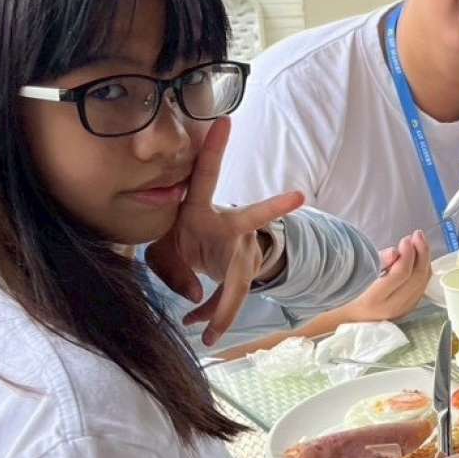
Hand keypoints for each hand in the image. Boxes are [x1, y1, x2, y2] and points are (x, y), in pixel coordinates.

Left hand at [145, 118, 305, 345]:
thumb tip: (195, 300)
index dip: (215, 149)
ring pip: (238, 280)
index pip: (206, 175)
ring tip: (211, 334)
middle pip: (251, 219)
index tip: (225, 121)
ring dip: (223, 309)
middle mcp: (229, 225)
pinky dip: (216, 318)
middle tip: (298, 196)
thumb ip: (170, 269)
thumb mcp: (160, 249)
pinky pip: (231, 299)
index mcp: (200, 208)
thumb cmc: (177, 239)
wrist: (203, 254)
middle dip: (272, 207)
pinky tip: (207, 336)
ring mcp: (240, 249)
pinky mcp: (241, 273)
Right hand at [341, 232, 432, 323]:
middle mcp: (391, 307)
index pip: (401, 274)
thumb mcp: (357, 273)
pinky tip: (419, 257)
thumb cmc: (348, 292)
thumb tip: (396, 252)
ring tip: (419, 241)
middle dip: (421, 252)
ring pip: (423, 282)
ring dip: (424, 259)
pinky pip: (422, 287)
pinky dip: (423, 269)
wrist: (346, 317)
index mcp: (374, 299)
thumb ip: (378, 262)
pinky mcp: (407, 309)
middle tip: (417, 235)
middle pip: (417, 277)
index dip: (407, 253)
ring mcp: (401, 311)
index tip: (406, 239)